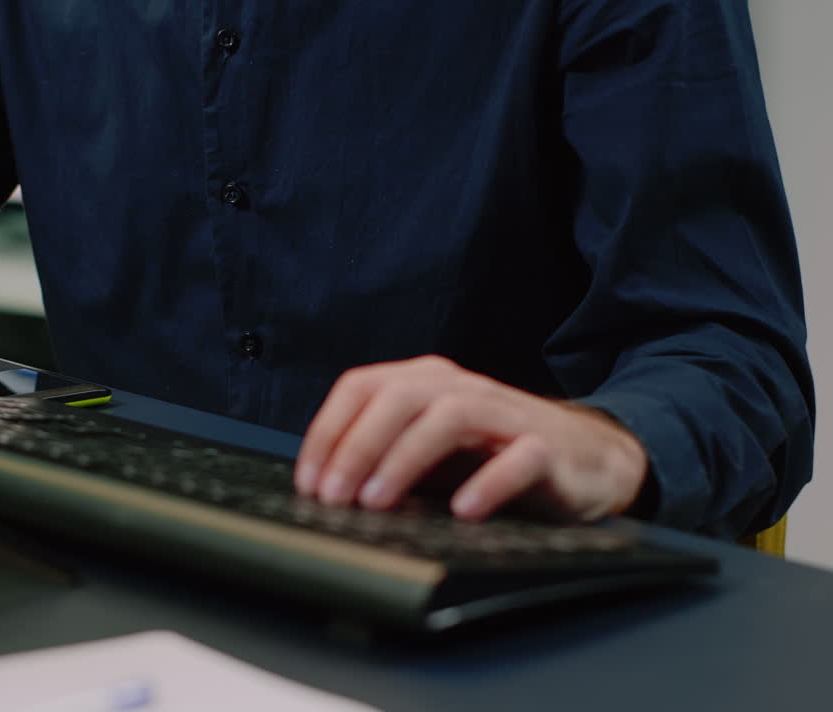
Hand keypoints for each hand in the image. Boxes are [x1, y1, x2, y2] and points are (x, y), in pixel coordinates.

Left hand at [294, 356, 647, 521]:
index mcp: (425, 381)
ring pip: (448, 417)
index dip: (328, 432)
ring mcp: (505, 414)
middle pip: (398, 398)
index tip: (308, 480)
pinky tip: (463, 511)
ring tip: (379, 503)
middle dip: (357, 447)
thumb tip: (327, 490)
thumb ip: (383, 458)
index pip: (362, 387)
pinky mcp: (547, 449)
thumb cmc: (493, 455)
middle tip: (334, 497)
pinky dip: (487, 483)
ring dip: (405, 459)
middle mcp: (461, 388)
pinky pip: (517, 458)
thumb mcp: (429, 451)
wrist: (586, 459)